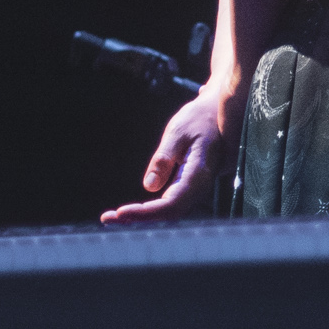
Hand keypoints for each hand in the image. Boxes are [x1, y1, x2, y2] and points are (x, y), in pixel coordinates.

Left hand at [101, 89, 230, 223]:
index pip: (172, 202)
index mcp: (200, 170)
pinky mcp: (191, 185)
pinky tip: (134, 210)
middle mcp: (202, 184)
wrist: (220, 110)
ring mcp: (198, 186)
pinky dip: (152, 210)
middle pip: (171, 212)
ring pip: (172, 211)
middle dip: (140, 218)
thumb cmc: (199, 117)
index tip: (121, 212)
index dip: (146, 212)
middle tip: (108, 219)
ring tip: (114, 217)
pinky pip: (173, 203)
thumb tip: (150, 186)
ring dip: (144, 216)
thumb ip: (164, 159)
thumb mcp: (178, 131)